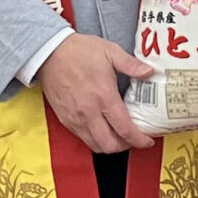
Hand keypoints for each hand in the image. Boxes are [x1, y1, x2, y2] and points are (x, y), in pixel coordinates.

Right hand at [38, 34, 154, 152]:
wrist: (49, 52)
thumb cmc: (79, 51)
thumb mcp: (110, 51)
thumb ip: (131, 64)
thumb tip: (149, 72)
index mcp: (104, 97)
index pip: (125, 129)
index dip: (139, 140)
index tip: (148, 140)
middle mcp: (89, 112)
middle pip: (110, 145)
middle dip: (126, 146)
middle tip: (134, 138)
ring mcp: (75, 118)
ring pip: (95, 146)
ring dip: (110, 145)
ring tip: (119, 136)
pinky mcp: (65, 119)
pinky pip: (83, 138)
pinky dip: (95, 139)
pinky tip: (102, 129)